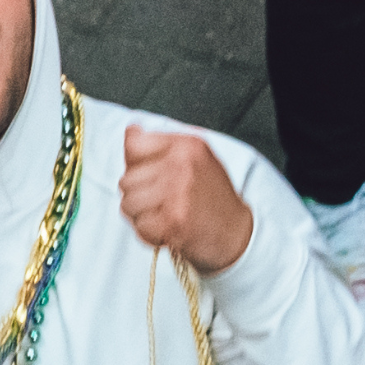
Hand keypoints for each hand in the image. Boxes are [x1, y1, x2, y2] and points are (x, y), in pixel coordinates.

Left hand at [120, 124, 254, 272]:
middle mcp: (182, 164)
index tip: (150, 177)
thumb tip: (131, 130)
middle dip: (136, 196)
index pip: (135, 145)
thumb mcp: (195, 159)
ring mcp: (178, 192)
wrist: (238, 233)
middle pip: (126, 179)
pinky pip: (140, 226)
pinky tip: (166, 231)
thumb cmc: (213, 197)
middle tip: (159, 204)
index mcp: (186, 145)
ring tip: (162, 217)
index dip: (135, 165)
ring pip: (128, 204)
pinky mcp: (174, 220)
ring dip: (140, 216)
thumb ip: (160, 145)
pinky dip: (149, 234)